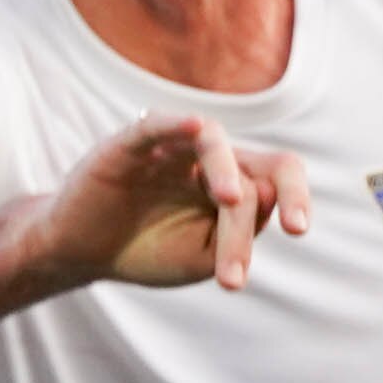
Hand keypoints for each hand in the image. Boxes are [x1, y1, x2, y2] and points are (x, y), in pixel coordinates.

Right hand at [40, 113, 311, 292]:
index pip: (275, 177)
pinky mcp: (131, 144)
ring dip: (226, 171)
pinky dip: (177, 123)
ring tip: (230, 202)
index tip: (297, 229)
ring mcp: (171, 148)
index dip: (296, 197)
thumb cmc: (146, 252)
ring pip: (212, 142)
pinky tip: (194, 127)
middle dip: (277, 196)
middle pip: (255, 161)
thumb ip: (237, 234)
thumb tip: (268, 196)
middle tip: (291, 229)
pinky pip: (158, 125)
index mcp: (232, 184)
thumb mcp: (199, 258)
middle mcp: (207, 160)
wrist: (84, 254)